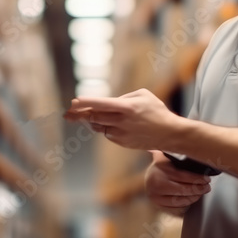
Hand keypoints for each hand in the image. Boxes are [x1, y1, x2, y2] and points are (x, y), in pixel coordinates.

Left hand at [64, 88, 182, 150]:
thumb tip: (108, 103)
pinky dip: (104, 127)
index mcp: (127, 108)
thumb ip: (124, 97)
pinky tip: (108, 123)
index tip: (73, 102)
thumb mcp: (142, 95)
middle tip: (68, 112)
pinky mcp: (122, 143)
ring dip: (91, 120)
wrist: (169, 134)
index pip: (101, 104)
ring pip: (98, 126)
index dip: (86, 103)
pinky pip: (107, 134)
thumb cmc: (156, 110)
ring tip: (83, 115)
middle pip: (94, 117)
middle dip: (79, 114)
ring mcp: (121, 134)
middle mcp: (122, 122)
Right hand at [145, 150, 211, 215]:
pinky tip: (192, 198)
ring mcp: (155, 197)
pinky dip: (186, 204)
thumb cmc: (161, 165)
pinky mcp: (158, 205)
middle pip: (182, 190)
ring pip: (179, 201)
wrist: (148, 175)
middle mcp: (154, 185)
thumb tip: (199, 157)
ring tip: (200, 193)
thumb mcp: (168, 156)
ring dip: (193, 197)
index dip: (197, 178)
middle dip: (197, 189)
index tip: (207, 179)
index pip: (182, 176)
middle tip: (206, 187)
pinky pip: (176, 208)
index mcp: (158, 171)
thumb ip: (180, 156)